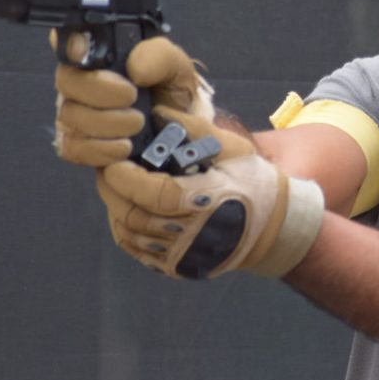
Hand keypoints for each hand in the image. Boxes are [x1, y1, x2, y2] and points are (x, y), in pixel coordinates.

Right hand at [51, 34, 213, 166]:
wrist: (179, 134)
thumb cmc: (168, 95)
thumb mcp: (176, 68)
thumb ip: (158, 57)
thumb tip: (134, 68)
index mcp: (99, 55)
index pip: (70, 40)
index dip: (73, 44)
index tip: (86, 52)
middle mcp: (80, 82)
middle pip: (66, 81)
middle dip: (101, 91)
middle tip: (132, 98)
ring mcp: (74, 114)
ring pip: (69, 117)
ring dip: (108, 123)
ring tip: (137, 124)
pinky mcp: (77, 145)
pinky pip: (73, 147)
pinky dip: (101, 149)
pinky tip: (124, 146)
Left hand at [96, 109, 325, 279]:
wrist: (271, 225)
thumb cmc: (251, 180)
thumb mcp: (233, 148)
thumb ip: (195, 129)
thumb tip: (156, 112)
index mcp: (210, 202)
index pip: (156, 194)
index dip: (127, 179)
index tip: (114, 161)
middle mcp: (196, 235)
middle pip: (136, 216)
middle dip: (112, 190)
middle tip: (106, 169)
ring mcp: (185, 255)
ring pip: (131, 234)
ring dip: (116, 208)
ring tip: (116, 186)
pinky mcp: (177, 267)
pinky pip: (137, 249)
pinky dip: (124, 228)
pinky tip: (126, 209)